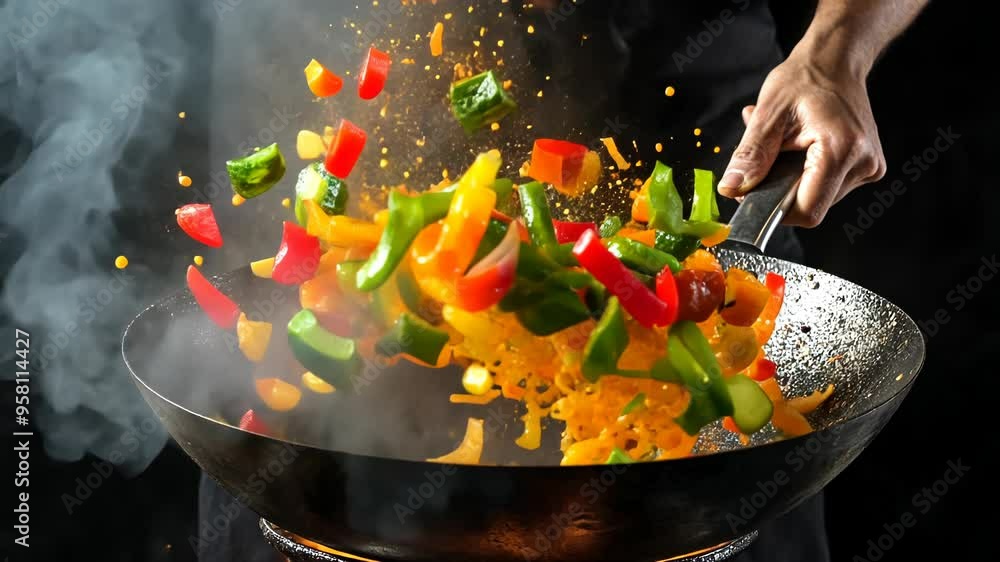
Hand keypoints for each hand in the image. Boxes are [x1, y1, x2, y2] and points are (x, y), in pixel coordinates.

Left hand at [717, 55, 886, 226]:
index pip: (807, 210)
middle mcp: (863, 164)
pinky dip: (805, 173)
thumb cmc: (804, 79)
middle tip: (767, 154)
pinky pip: (826, 186)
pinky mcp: (865, 168)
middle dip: (780, 188)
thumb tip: (732, 188)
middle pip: (810, 206)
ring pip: (816, 198)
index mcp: (842, 149)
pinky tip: (799, 147)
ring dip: (791, 179)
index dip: (774, 209)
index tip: (752, 192)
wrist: (835, 62)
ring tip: (785, 144)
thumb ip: (750, 155)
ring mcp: (868, 168)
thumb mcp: (768, 113)